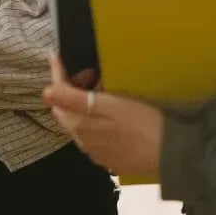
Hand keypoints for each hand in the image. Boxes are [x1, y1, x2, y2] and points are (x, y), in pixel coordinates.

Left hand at [43, 55, 163, 176]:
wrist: (171, 153)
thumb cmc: (141, 122)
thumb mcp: (108, 104)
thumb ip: (73, 99)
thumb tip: (44, 92)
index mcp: (79, 125)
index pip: (58, 97)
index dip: (58, 75)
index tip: (56, 56)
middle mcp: (83, 141)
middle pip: (67, 111)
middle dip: (72, 88)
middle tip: (92, 73)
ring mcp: (97, 151)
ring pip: (81, 122)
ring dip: (85, 103)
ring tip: (104, 89)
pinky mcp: (111, 157)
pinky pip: (95, 134)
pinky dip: (97, 118)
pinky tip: (112, 112)